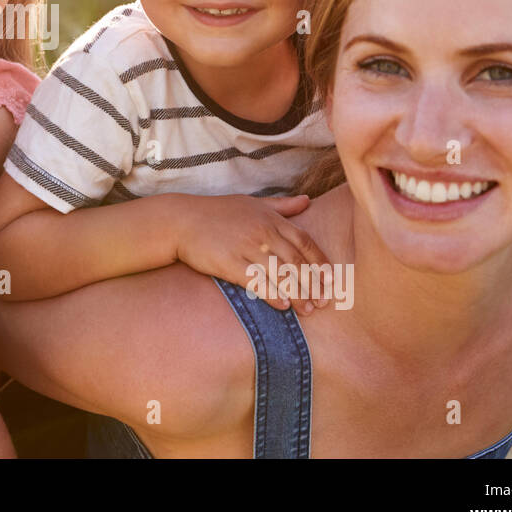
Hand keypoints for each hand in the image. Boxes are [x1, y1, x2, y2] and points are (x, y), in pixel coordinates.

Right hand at [174, 194, 328, 313]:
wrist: (181, 220)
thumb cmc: (217, 212)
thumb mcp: (251, 202)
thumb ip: (282, 205)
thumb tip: (308, 200)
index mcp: (270, 218)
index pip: (304, 242)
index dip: (320, 263)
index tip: (331, 281)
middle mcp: (262, 232)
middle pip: (296, 262)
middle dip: (312, 284)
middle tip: (323, 303)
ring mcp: (245, 247)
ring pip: (280, 274)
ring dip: (297, 294)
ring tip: (307, 310)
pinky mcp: (228, 262)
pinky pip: (256, 282)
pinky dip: (272, 295)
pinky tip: (283, 306)